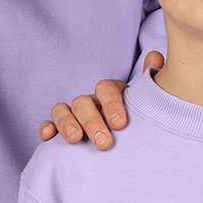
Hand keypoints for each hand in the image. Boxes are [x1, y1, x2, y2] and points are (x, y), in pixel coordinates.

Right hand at [39, 53, 164, 147]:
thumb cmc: (137, 124)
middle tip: (104, 143)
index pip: (107, 88)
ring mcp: (73, 115)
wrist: (127, 147)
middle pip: (83, 102)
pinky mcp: (60, 131)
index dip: (112, 104)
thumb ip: (150, 80)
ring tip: (76, 139)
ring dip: (67, 123)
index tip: (120, 124)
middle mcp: (90, 102)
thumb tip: (155, 56)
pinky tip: (48, 137)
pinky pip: (49, 124)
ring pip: (62, 110)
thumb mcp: (145, 104)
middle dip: (92, 121)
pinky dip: (47, 128)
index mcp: (110, 94)